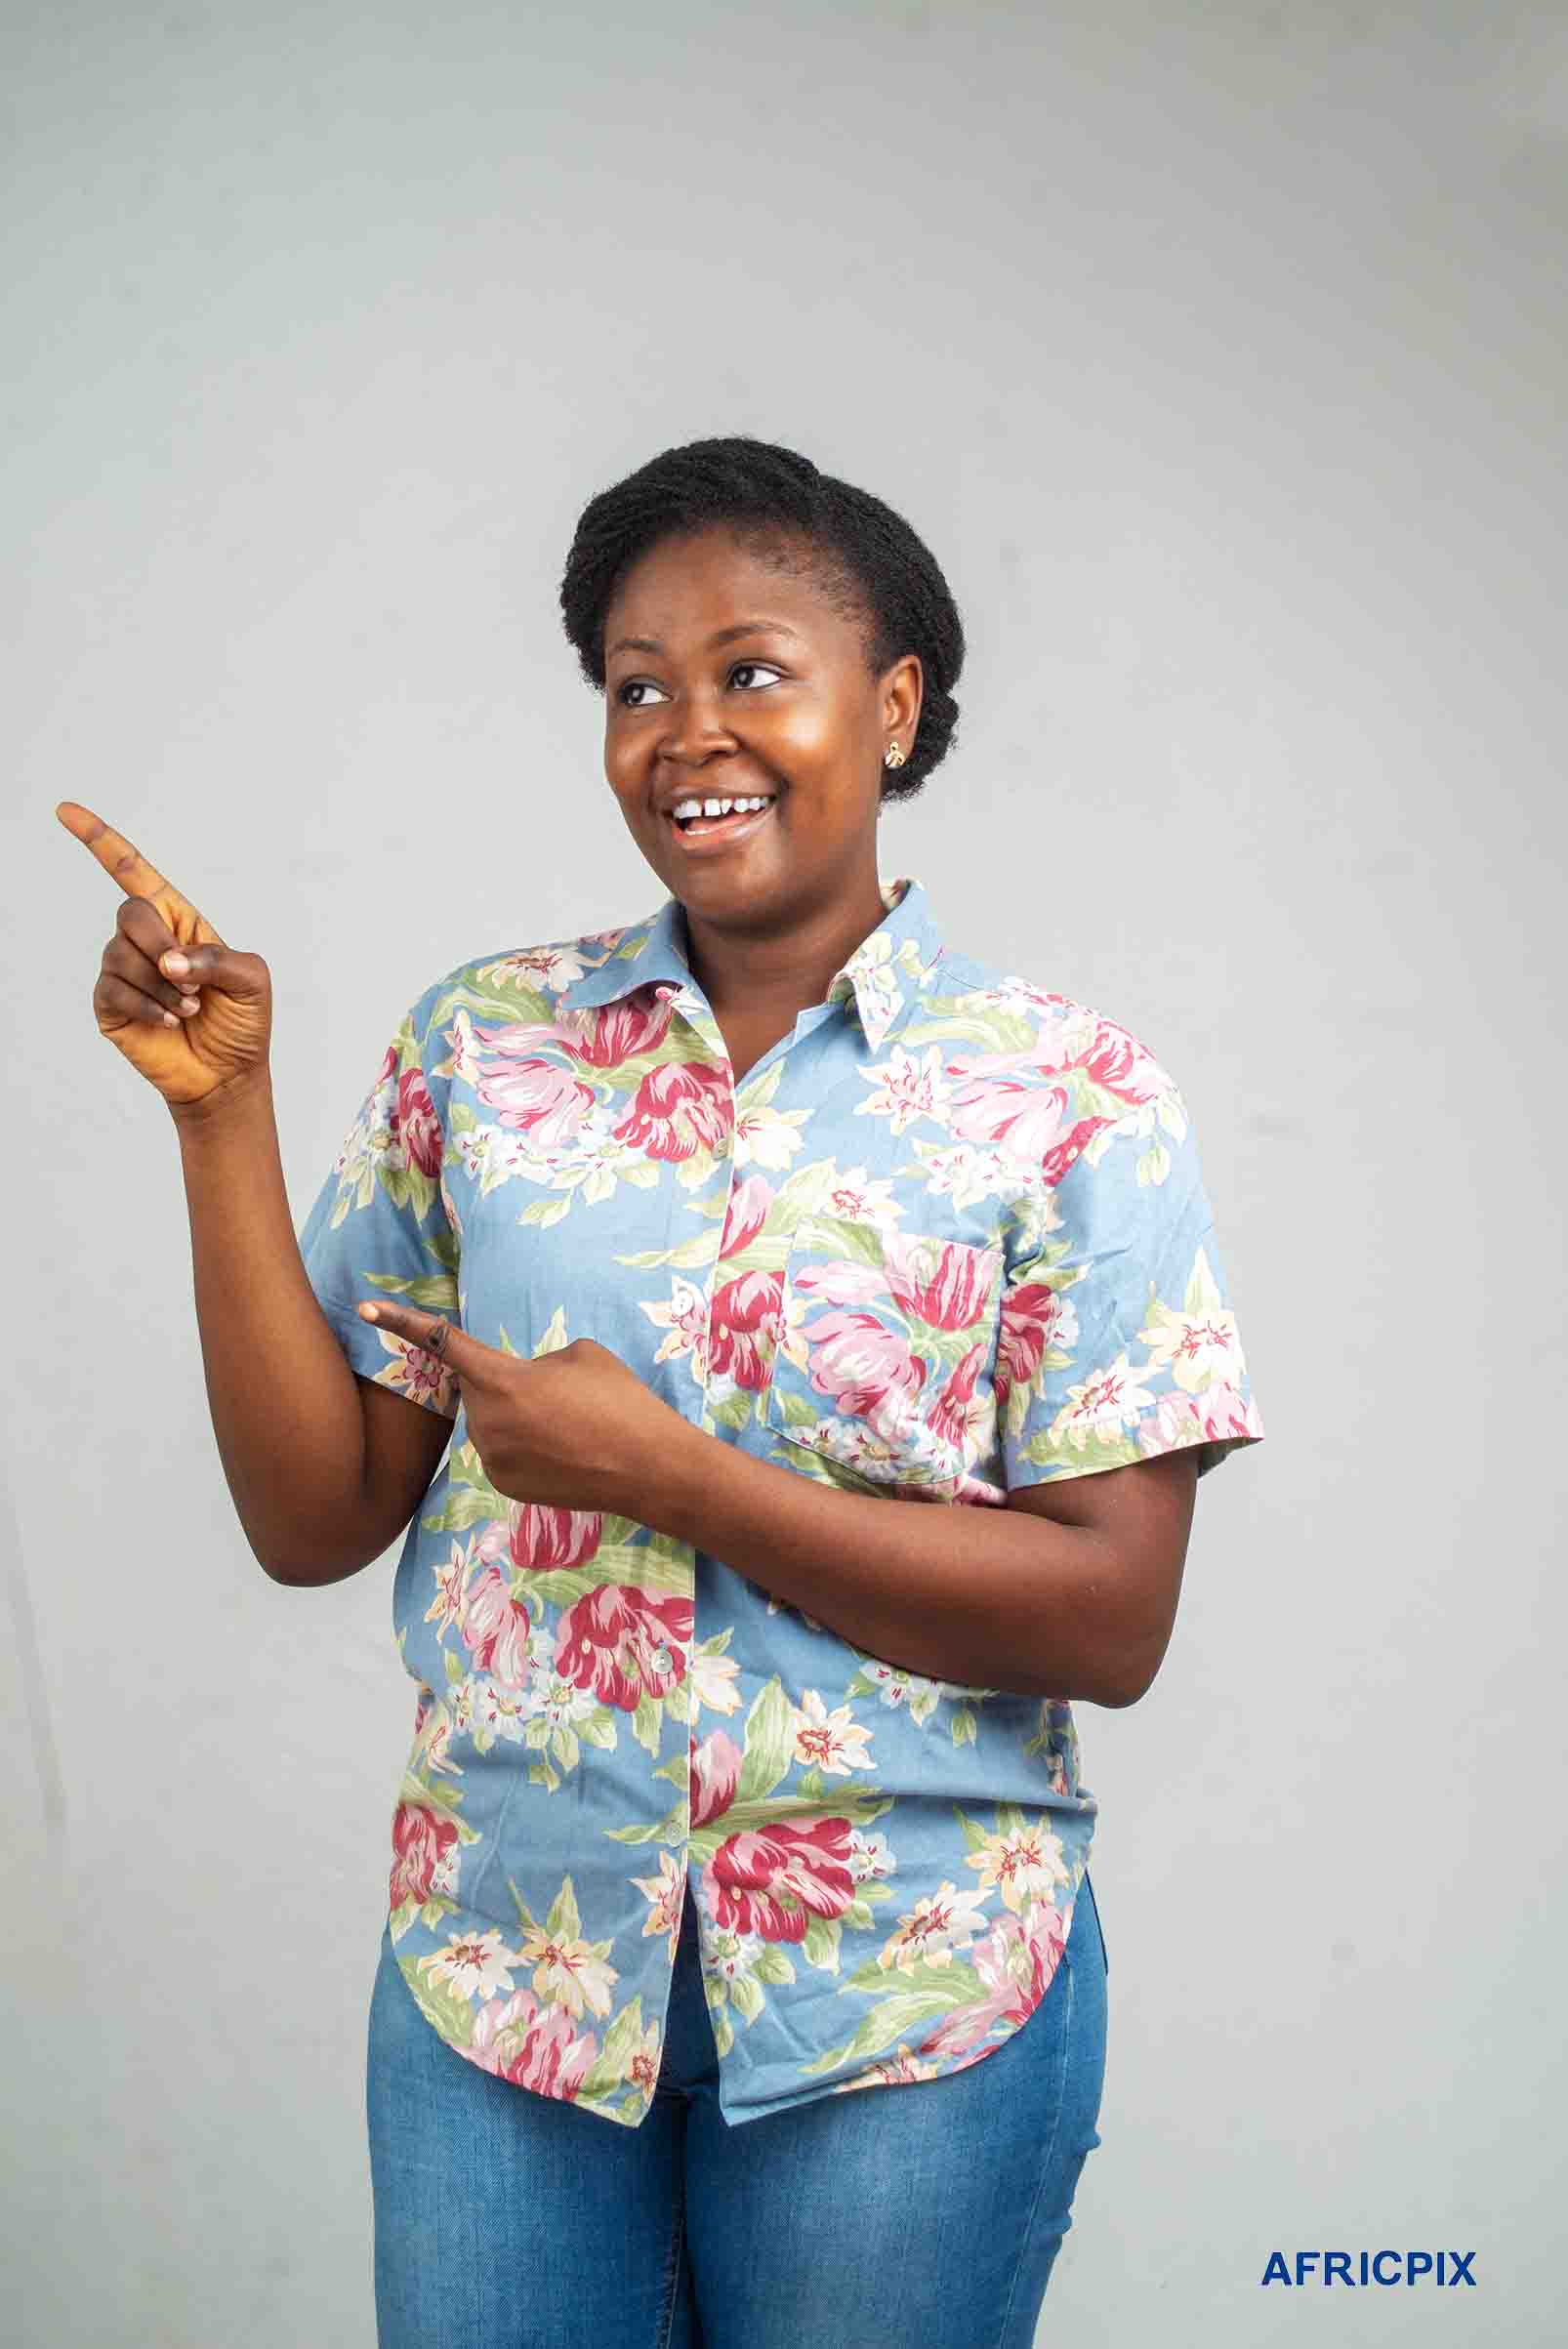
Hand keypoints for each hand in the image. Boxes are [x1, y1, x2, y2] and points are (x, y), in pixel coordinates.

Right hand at [57, 800, 272, 1108]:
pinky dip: (149, 1007)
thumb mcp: (252, 981)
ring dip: (163, 987)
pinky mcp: (110, 1004)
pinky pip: (115, 990)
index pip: (132, 872)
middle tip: (191, 982)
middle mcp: (146, 939)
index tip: (65, 811)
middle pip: (130, 913)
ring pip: (121, 955)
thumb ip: (219, 959)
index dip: (100, 840)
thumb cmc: (242, 1022)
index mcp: (178, 920)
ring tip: (189, 1010)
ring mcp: (123, 971)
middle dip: (161, 945)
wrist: (228, 1074)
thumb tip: (169, 961)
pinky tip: (170, 1022)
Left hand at [356, 1302, 694, 1521]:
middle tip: (560, 1395)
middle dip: (508, 1384)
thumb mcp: (580, 1355)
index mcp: (501, 1380)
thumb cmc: (620, 1400)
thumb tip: (522, 1383)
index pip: (441, 1342)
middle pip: (480, 1388)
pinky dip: (525, 1446)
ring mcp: (491, 1459)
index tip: (367, 1308)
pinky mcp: (503, 1485)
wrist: (648, 1467)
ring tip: (568, 1426)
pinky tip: (563, 1452)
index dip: (401, 1322)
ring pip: (491, 1421)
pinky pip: (501, 1451)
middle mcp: (485, 1422)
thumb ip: (535, 1361)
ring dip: (518, 1417)